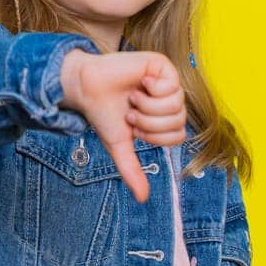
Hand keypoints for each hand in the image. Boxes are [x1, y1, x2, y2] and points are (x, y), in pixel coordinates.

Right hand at [59, 48, 185, 202]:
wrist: (86, 88)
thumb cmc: (102, 114)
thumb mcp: (119, 145)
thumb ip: (132, 170)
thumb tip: (142, 198)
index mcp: (163, 118)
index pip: (178, 135)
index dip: (155, 136)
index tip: (134, 127)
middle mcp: (169, 100)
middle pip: (178, 121)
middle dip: (149, 122)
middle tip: (130, 112)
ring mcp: (168, 82)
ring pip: (176, 104)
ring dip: (148, 106)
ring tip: (133, 98)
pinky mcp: (163, 66)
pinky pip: (171, 85)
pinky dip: (151, 89)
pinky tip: (139, 82)